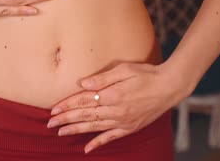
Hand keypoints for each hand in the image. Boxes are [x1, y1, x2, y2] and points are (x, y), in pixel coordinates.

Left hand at [47, 61, 189, 153]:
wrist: (170, 86)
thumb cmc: (147, 74)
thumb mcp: (125, 69)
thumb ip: (103, 78)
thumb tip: (83, 83)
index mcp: (112, 95)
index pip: (84, 101)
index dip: (67, 105)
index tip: (53, 109)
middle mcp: (115, 111)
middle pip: (85, 116)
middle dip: (66, 119)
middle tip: (50, 123)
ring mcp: (123, 121)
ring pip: (94, 127)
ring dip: (76, 130)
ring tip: (60, 133)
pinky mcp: (130, 127)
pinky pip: (111, 137)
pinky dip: (98, 143)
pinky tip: (87, 149)